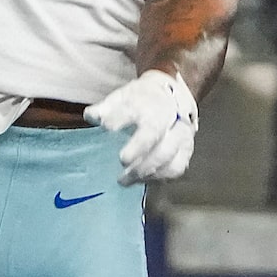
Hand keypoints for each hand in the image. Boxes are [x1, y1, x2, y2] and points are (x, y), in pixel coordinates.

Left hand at [85, 69, 197, 184]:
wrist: (173, 96)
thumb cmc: (142, 100)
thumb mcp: (123, 96)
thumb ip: (105, 108)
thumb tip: (90, 116)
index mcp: (148, 102)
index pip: (134, 109)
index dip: (120, 118)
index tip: (106, 127)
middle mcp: (167, 118)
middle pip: (154, 134)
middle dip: (138, 150)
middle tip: (121, 162)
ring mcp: (180, 135)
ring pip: (167, 155)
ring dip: (145, 170)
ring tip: (125, 180)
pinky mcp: (186, 151)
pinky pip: (176, 167)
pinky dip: (159, 177)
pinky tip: (142, 180)